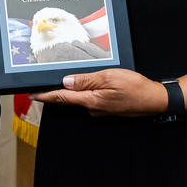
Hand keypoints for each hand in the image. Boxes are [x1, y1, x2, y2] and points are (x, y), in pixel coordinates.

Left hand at [29, 69, 169, 116]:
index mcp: (91, 100)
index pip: (62, 98)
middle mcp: (92, 108)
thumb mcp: (110, 77)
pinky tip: (87, 83)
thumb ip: (87, 80)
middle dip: (56, 91)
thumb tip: (66, 82)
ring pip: (80, 98)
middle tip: (43, 82)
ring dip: (72, 89)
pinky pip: (90, 98)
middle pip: (69, 99)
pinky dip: (85, 91)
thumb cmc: (136, 88)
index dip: (45, 96)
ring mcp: (100, 109)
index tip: (31, 95)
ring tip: (66, 78)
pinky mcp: (106, 108)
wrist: (155, 100)